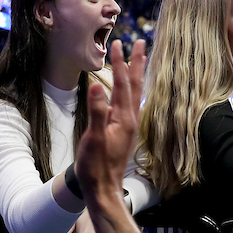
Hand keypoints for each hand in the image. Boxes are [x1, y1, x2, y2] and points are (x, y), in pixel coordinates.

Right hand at [75, 40, 146, 202]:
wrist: (102, 189)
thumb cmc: (95, 166)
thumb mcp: (94, 138)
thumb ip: (97, 111)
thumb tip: (98, 85)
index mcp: (124, 119)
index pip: (123, 84)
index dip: (120, 63)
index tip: (118, 44)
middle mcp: (130, 120)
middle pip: (135, 85)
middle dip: (136, 63)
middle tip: (139, 42)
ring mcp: (127, 126)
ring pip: (133, 94)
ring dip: (135, 75)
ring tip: (138, 60)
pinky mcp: (123, 133)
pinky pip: (129, 104)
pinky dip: (129, 90)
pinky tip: (129, 92)